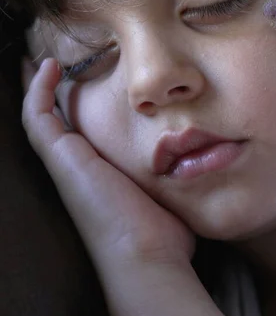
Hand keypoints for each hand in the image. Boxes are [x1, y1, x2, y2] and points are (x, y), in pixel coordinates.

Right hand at [22, 58, 194, 278]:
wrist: (147, 257)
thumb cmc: (162, 231)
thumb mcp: (168, 189)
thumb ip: (173, 170)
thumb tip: (198, 158)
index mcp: (98, 168)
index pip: (79, 128)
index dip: (75, 104)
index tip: (78, 78)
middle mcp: (76, 164)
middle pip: (53, 119)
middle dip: (47, 91)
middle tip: (44, 63)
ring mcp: (64, 161)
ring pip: (38, 114)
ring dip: (37, 84)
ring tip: (41, 58)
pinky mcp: (61, 157)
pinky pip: (38, 115)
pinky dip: (39, 89)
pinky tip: (48, 65)